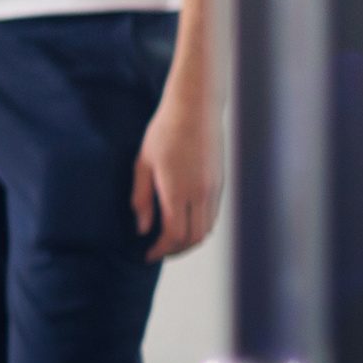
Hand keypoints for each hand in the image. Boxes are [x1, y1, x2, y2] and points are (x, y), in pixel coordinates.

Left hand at [133, 87, 221, 260]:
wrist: (195, 107)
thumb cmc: (164, 131)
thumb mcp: (143, 162)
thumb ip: (141, 198)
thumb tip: (142, 228)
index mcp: (177, 190)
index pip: (174, 235)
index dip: (161, 250)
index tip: (148, 254)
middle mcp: (200, 194)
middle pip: (194, 238)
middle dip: (176, 251)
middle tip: (158, 251)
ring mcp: (214, 189)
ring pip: (207, 230)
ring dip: (189, 241)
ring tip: (170, 240)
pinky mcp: (220, 183)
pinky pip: (213, 215)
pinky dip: (200, 226)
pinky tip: (185, 221)